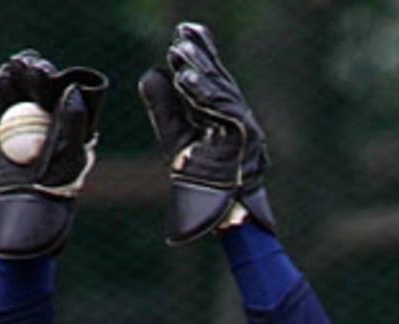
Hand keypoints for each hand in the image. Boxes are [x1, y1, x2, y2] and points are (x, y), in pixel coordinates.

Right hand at [0, 50, 107, 257]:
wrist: (26, 228)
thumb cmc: (54, 198)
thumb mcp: (67, 160)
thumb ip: (71, 125)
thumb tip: (73, 89)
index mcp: (77, 138)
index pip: (66, 98)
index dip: (51, 79)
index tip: (37, 65)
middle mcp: (56, 139)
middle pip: (39, 100)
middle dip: (25, 80)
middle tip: (13, 65)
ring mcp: (31, 145)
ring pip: (17, 110)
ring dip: (7, 92)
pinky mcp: (10, 155)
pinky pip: (0, 128)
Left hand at [139, 22, 274, 244]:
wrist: (221, 215)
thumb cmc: (203, 181)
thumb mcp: (176, 136)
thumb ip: (165, 107)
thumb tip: (150, 72)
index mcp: (226, 117)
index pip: (215, 80)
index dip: (202, 56)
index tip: (185, 33)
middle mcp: (241, 121)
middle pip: (221, 81)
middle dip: (201, 58)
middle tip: (181, 35)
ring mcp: (248, 131)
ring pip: (223, 93)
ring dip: (200, 73)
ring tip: (179, 54)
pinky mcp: (247, 142)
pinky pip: (225, 112)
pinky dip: (205, 96)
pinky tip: (185, 81)